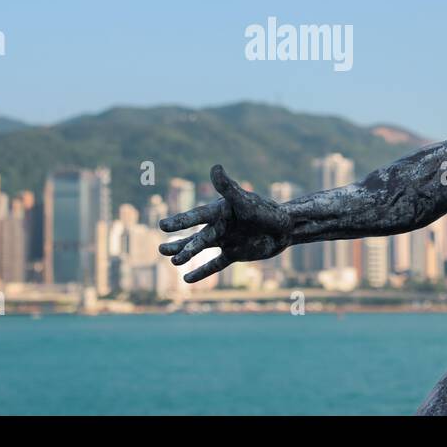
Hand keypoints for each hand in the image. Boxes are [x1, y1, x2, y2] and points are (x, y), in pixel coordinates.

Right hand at [157, 165, 293, 282]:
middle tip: (160, 250)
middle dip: (180, 244)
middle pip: (197, 236)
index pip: (198, 217)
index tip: (162, 226)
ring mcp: (226, 240)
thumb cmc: (267, 212)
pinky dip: (202, 272)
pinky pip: (215, 264)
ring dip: (186, 254)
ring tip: (170, 260)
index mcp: (221, 211)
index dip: (181, 222)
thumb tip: (214, 168)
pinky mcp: (234, 254)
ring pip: (202, 249)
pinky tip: (186, 279)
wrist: (286, 228)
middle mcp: (220, 225)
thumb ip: (229, 188)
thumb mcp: (246, 202)